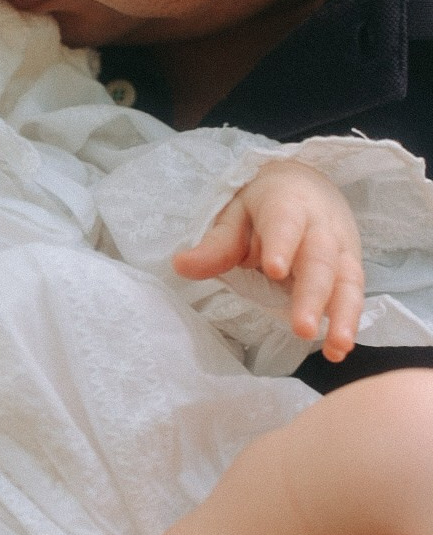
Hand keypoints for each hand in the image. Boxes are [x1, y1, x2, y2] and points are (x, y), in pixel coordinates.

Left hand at [172, 159, 364, 361]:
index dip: (281, 244)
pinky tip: (338, 349)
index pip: (285, 222)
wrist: (306, 185)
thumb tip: (181, 265)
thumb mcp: (234, 214)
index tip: (273, 270)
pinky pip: (354, 294)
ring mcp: (340, 247)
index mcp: (287, 203)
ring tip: (336, 346)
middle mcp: (320, 226)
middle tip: (302, 328)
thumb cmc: (262, 204)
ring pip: (346, 279)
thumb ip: (215, 244)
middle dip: (313, 295)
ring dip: (343, 315)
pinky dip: (349, 322)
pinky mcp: (350, 266)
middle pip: (320, 260)